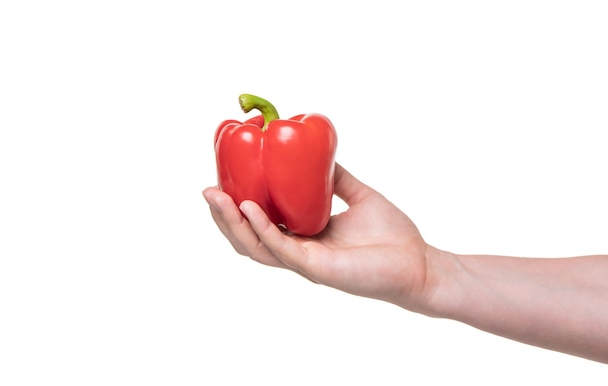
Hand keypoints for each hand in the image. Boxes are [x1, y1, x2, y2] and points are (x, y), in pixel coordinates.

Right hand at [203, 163, 437, 310]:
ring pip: (256, 247)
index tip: (221, 180)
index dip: (236, 206)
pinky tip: (250, 208)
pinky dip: (263, 229)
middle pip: (248, 238)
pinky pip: (282, 249)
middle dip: (223, 216)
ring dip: (232, 223)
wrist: (419, 262)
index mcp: (303, 237)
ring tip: (216, 197)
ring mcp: (305, 263)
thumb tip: (317, 153)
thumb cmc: (391, 235)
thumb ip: (335, 178)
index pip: (259, 225)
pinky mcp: (317, 269)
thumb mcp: (357, 195)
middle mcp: (298, 252)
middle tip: (206, 190)